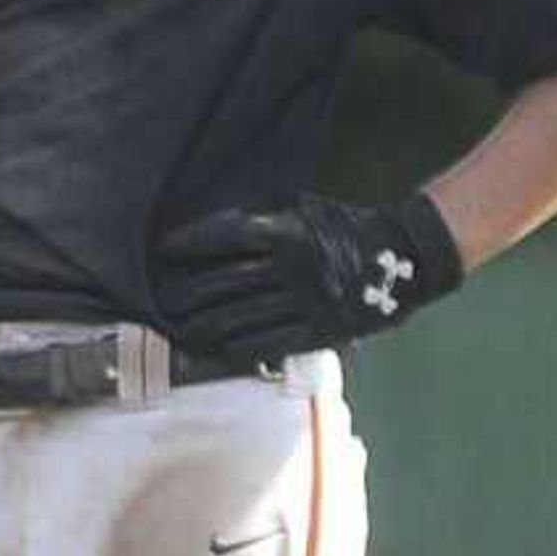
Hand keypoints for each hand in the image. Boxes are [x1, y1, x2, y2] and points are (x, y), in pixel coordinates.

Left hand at [152, 190, 463, 364]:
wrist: (398, 261)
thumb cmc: (340, 228)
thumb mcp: (302, 209)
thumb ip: (260, 218)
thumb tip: (208, 231)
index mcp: (287, 230)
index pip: (223, 236)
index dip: (188, 244)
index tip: (161, 250)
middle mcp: (290, 267)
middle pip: (222, 282)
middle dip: (184, 291)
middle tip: (158, 298)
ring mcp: (301, 303)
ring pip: (237, 317)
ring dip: (201, 324)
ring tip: (176, 326)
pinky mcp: (312, 332)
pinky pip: (264, 343)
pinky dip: (233, 346)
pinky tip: (212, 347)